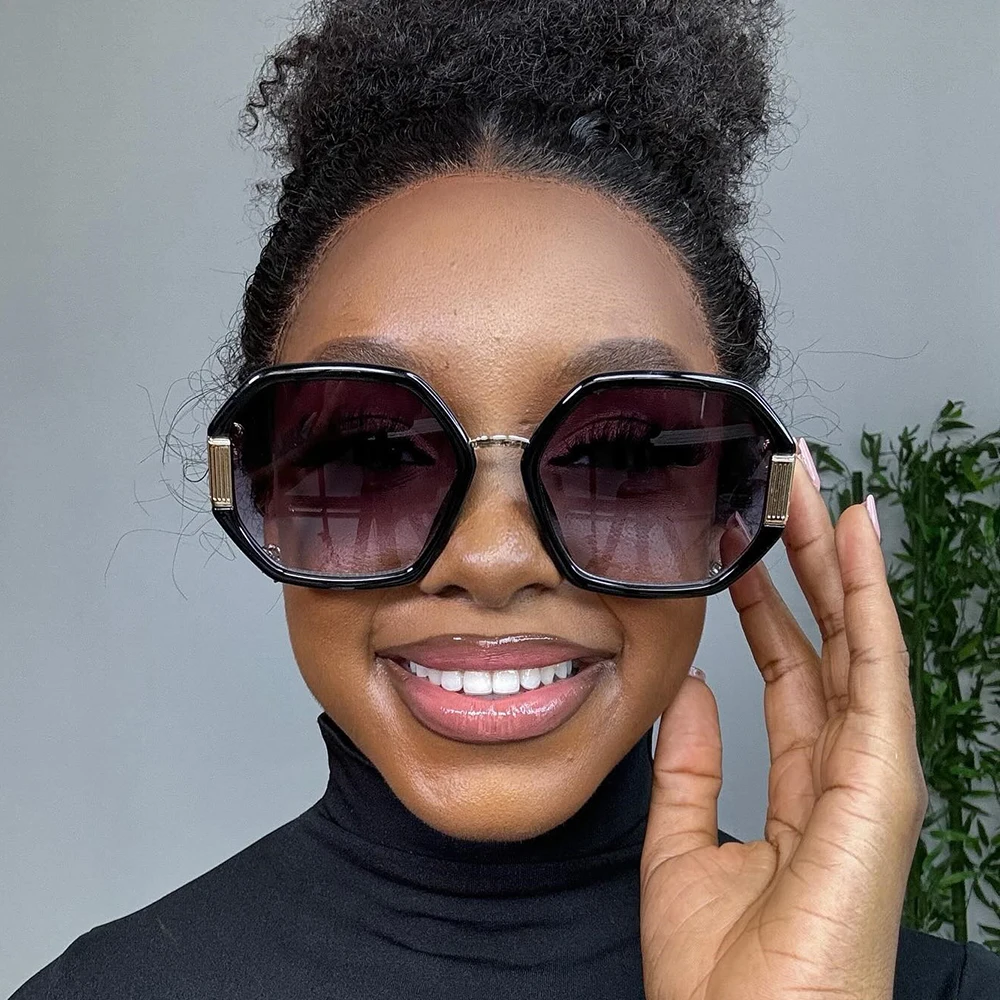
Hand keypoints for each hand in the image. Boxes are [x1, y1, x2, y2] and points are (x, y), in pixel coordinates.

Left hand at [639, 457, 927, 999]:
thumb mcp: (680, 851)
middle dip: (808, 565)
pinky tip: (850, 540)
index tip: (748, 547)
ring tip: (816, 487)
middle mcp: (845, 776)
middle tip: (786, 492)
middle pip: (829, 646)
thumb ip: (687, 769)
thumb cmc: (721, 982)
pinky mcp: (883, 783)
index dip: (772, 608)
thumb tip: (692, 689)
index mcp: (801, 791)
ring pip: (859, 642)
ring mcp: (872, 777)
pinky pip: (875, 670)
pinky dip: (866, 599)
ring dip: (838, 560)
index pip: (790, 675)